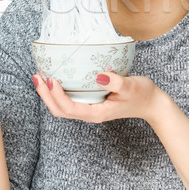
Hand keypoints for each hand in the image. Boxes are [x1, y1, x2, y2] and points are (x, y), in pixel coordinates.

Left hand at [32, 72, 165, 123]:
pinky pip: (69, 101)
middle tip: (37, 75)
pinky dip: (58, 92)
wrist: (151, 103)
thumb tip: (98, 76)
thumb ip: (116, 82)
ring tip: (40, 76)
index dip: (56, 95)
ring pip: (62, 107)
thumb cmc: (142, 94)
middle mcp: (90, 113)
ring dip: (48, 94)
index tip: (51, 79)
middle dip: (45, 95)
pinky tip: (56, 79)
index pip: (69, 108)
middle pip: (59, 110)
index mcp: (97, 113)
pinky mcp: (91, 103)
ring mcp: (89, 109)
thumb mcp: (131, 86)